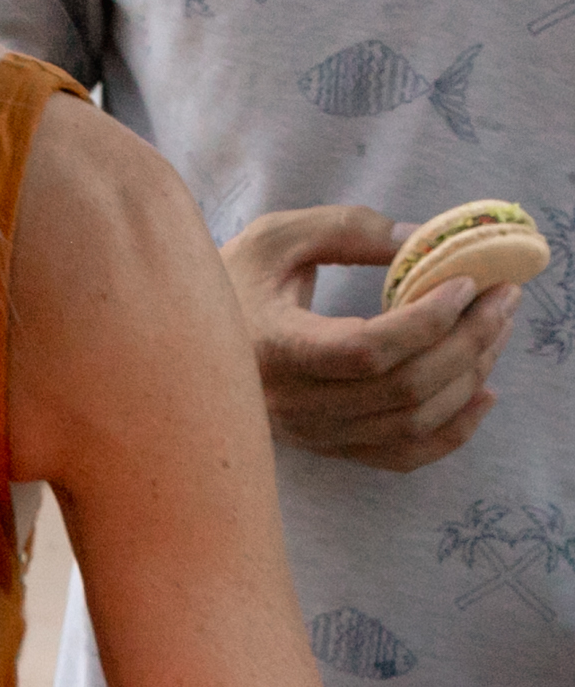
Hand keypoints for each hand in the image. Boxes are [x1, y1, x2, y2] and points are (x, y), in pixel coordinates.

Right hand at [220, 205, 522, 472]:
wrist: (184, 348)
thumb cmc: (232, 283)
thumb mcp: (280, 235)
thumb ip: (349, 229)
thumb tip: (420, 241)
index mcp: (275, 349)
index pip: (365, 351)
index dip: (425, 321)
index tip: (464, 284)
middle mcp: (292, 405)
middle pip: (401, 389)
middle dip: (467, 342)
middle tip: (502, 298)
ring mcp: (311, 434)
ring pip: (409, 423)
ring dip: (467, 377)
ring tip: (496, 330)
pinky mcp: (326, 447)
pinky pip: (399, 457)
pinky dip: (451, 434)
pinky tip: (482, 395)